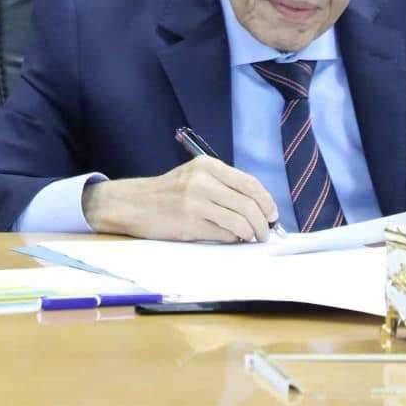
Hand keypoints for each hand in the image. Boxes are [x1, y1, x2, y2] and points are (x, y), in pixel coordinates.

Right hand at [81, 156, 278, 242]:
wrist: (133, 203)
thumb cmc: (169, 193)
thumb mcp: (196, 176)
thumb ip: (224, 186)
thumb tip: (258, 208)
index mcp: (209, 166)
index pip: (249, 183)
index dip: (267, 201)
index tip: (273, 215)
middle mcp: (204, 181)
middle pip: (248, 204)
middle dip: (263, 222)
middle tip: (265, 233)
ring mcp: (196, 202)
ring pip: (239, 221)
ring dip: (251, 233)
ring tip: (252, 238)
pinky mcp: (189, 223)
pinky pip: (223, 233)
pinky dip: (232, 238)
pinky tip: (232, 239)